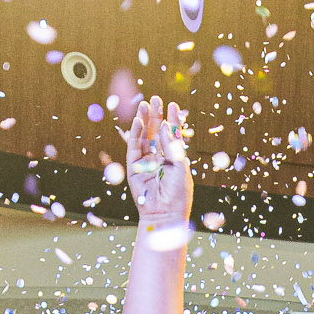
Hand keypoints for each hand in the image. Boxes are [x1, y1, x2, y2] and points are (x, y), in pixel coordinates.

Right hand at [121, 95, 192, 234]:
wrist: (165, 214)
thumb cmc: (177, 195)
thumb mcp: (180, 166)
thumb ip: (172, 146)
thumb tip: (164, 126)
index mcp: (172, 159)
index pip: (171, 135)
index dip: (171, 120)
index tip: (172, 105)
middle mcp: (158, 159)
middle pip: (156, 132)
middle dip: (156, 115)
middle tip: (155, 98)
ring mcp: (145, 163)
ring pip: (144, 137)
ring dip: (144, 120)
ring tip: (145, 104)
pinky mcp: (133, 168)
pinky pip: (134, 148)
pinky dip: (136, 134)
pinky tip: (139, 121)